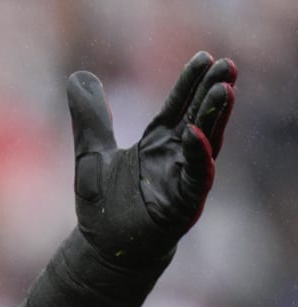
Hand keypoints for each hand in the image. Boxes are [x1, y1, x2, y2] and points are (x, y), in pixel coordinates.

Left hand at [66, 51, 235, 267]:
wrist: (103, 249)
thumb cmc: (103, 204)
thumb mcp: (90, 152)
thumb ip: (88, 117)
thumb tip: (77, 76)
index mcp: (157, 144)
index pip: (178, 107)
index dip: (190, 83)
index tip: (204, 57)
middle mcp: (176, 158)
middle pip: (199, 118)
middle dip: (213, 92)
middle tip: (228, 64)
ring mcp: (183, 180)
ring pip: (206, 144)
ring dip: (215, 117)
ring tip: (225, 89)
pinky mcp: (184, 205)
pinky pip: (195, 178)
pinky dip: (197, 157)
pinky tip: (196, 134)